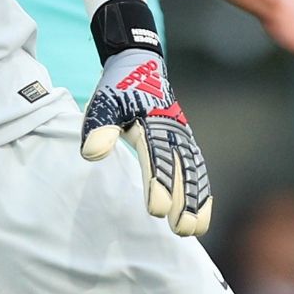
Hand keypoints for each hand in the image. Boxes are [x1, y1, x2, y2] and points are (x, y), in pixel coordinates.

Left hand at [81, 48, 211, 235]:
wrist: (139, 64)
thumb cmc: (117, 91)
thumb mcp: (102, 104)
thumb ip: (99, 129)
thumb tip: (91, 154)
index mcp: (150, 123)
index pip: (156, 159)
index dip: (158, 185)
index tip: (156, 211)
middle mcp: (172, 130)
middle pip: (181, 169)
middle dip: (183, 200)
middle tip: (180, 229)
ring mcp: (182, 135)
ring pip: (195, 171)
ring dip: (196, 200)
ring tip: (195, 229)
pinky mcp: (186, 140)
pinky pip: (198, 167)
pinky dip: (203, 190)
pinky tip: (202, 214)